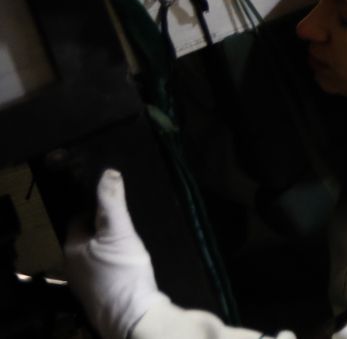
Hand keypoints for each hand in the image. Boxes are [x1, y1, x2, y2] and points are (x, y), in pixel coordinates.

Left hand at [63, 170, 164, 338]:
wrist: (132, 316)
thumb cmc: (122, 272)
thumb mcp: (120, 230)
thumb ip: (112, 202)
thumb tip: (108, 172)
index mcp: (72, 248)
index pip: (79, 218)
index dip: (97, 209)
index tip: (117, 207)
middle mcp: (72, 266)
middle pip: (87, 238)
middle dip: (104, 228)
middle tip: (128, 223)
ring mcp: (85, 283)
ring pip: (95, 256)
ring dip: (109, 247)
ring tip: (131, 242)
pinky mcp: (101, 295)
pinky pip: (104, 272)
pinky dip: (115, 265)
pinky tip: (130, 265)